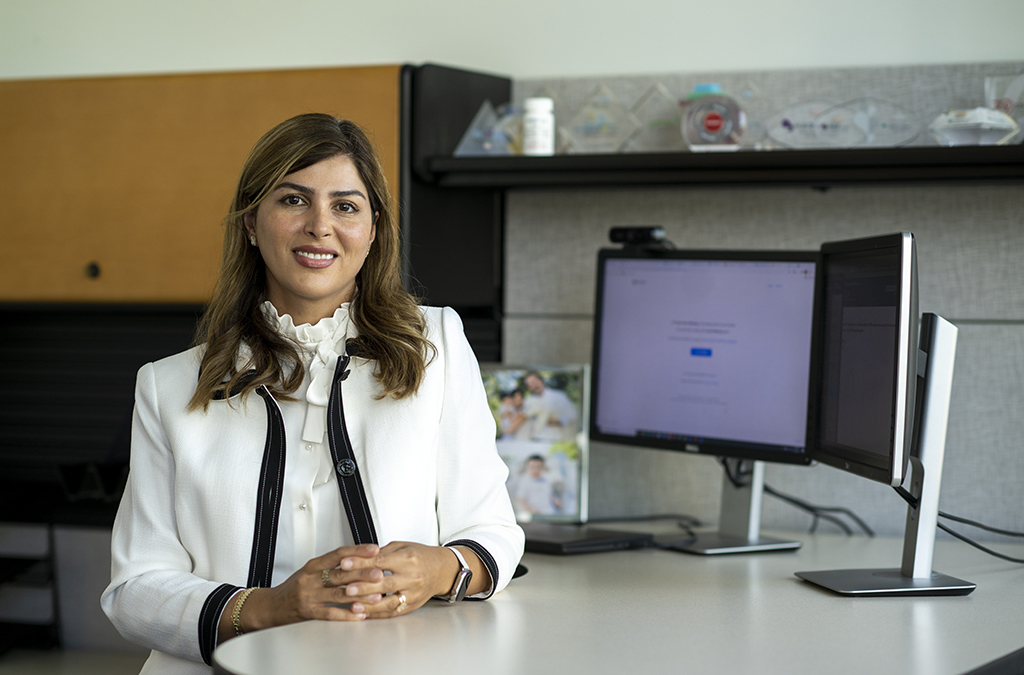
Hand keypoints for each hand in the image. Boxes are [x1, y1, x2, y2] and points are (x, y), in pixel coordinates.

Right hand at [220, 543, 382, 641]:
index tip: (374, 549)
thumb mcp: (310, 571)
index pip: (338, 554)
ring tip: (377, 595)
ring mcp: (309, 596)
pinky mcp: (308, 612)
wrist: (271, 606)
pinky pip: (331, 613)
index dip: (357, 550)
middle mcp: (311, 578)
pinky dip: (347, 614)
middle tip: (380, 573)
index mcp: (313, 565)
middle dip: (363, 573)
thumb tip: (358, 559)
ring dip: (360, 595)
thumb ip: (331, 566)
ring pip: (339, 594)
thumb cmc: (293, 588)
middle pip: (341, 573)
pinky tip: (360, 614)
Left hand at [334, 541, 460, 618]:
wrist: (442, 570)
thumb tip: (360, 556)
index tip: (344, 564)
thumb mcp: (402, 546)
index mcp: (408, 559)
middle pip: (384, 583)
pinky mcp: (412, 605)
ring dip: (369, 604)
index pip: (380, 561)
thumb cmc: (421, 556)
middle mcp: (412, 577)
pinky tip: (365, 613)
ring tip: (352, 605)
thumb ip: (382, 552)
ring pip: (389, 601)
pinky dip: (378, 613)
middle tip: (345, 588)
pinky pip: (393, 611)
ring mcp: (413, 593)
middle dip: (363, 586)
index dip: (361, 563)